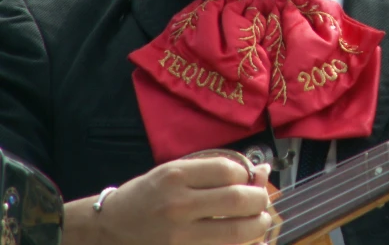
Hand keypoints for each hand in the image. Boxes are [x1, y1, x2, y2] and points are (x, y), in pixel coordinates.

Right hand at [64, 156, 272, 244]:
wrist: (107, 231)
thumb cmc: (146, 197)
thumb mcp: (174, 173)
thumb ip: (214, 171)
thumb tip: (262, 170)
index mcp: (175, 177)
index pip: (228, 170)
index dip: (246, 174)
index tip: (247, 178)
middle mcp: (178, 206)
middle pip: (238, 200)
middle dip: (260, 200)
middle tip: (261, 201)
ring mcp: (179, 237)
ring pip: (237, 233)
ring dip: (258, 226)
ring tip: (258, 221)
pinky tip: (245, 240)